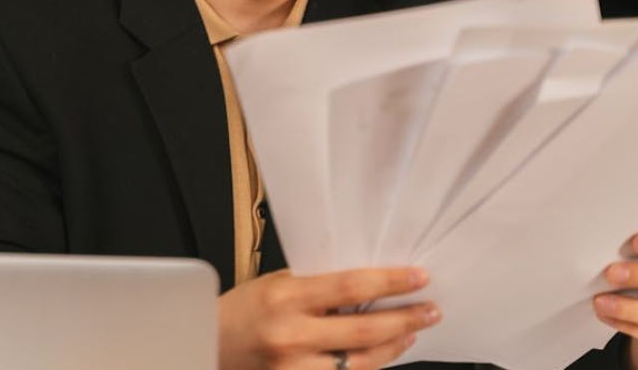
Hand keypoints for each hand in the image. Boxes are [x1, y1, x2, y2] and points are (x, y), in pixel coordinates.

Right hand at [218, 266, 441, 369]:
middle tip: (430, 310)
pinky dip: (370, 366)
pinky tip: (384, 353)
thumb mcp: (275, 284)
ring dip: (394, 346)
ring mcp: (294, 368)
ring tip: (413, 332)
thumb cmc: (241, 310)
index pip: (351, 287)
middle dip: (405, 319)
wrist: (206, 345)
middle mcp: (292, 336)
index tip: (418, 277)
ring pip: (361, 362)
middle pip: (364, 330)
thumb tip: (367, 282)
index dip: (390, 282)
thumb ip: (317, 285)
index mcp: (287, 298)